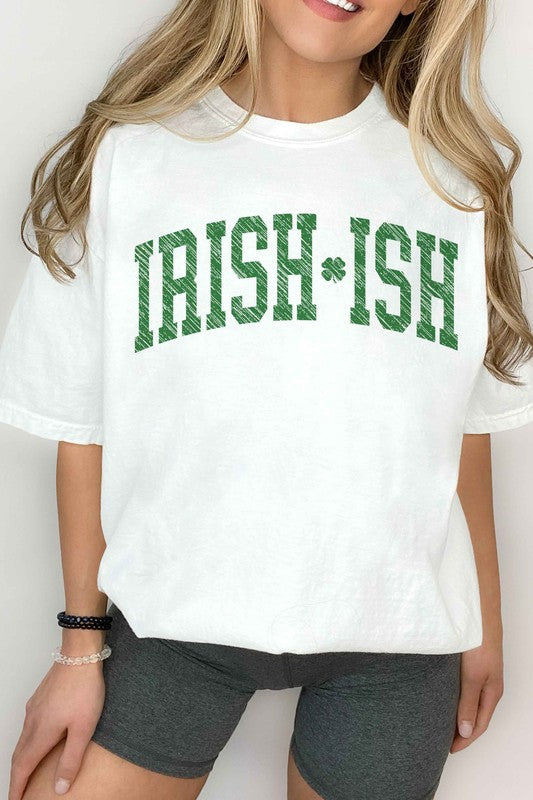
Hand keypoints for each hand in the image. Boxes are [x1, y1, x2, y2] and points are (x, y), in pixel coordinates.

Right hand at [9, 659, 104, 798]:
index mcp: (41, 733)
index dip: (17, 788)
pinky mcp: (40, 698)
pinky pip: (28, 726)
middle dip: (17, 776)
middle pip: (19, 756)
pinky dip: (28, 741)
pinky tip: (37, 739)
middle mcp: (32, 722)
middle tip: (18, 792)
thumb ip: (71, 760)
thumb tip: (59, 788)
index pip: (22, 768)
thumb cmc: (84, 688)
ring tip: (26, 772)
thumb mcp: (83, 729)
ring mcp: (34, 708)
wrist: (80, 655)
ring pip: (23, 740)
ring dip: (22, 759)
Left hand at [450, 636, 503, 752]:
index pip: (479, 725)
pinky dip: (454, 698)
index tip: (450, 749)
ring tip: (441, 722)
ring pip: (469, 701)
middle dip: (461, 730)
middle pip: (475, 715)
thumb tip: (465, 730)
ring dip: (457, 713)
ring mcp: (480, 674)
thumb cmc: (479, 643)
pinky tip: (442, 696)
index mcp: (492, 693)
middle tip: (442, 740)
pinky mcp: (471, 663)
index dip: (465, 739)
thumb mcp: (472, 676)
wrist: (477, 614)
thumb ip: (468, 703)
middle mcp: (488, 686)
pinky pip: (463, 688)